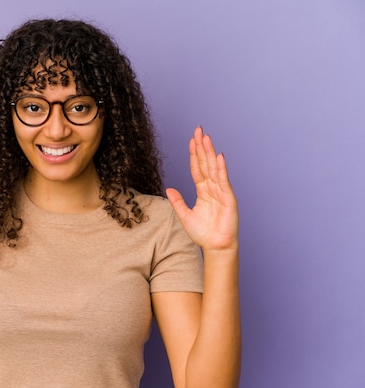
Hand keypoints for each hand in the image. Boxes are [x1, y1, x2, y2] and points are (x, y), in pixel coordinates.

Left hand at [166, 126, 237, 251]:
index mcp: (203, 191)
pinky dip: (221, 168)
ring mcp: (221, 192)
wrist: (215, 246)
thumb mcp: (184, 215)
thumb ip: (177, 201)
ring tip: (206, 137)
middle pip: (206, 163)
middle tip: (198, 130)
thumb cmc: (203, 233)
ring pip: (214, 168)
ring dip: (210, 152)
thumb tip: (168, 188)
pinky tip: (218, 156)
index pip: (197, 168)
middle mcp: (213, 188)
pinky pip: (223, 181)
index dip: (194, 154)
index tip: (191, 140)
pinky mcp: (228, 198)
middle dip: (202, 147)